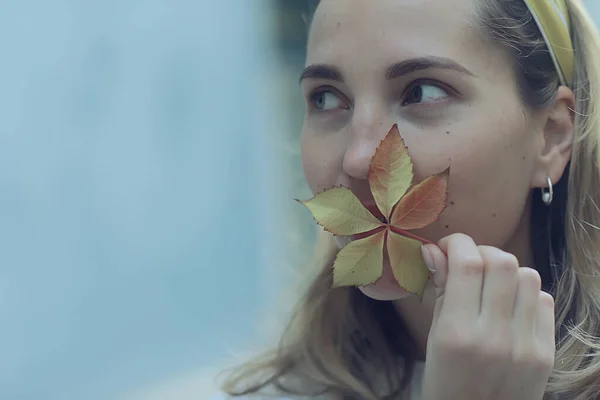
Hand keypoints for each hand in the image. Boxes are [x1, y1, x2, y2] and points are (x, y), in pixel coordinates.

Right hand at [420, 234, 554, 399]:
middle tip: (469, 264)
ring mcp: (526, 345)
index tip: (447, 247)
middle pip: (502, 263)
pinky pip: (544, 300)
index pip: (467, 264)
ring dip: (506, 272)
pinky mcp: (546, 352)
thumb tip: (434, 250)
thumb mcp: (433, 337)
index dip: (457, 243)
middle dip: (482, 252)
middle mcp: (495, 336)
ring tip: (491, 286)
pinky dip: (525, 294)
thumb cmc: (445, 382)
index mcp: (457, 333)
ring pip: (527, 275)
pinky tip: (509, 306)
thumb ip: (439, 291)